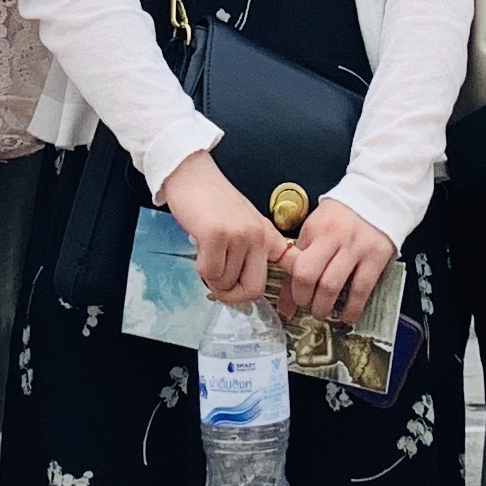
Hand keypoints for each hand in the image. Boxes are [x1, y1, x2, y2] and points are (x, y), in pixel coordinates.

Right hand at [159, 146, 288, 307]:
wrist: (192, 174)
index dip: (291, 293)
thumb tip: (246, 287)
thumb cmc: (213, 200)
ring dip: (212, 278)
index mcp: (267, 235)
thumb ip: (251, 251)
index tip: (288, 311)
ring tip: (207, 255)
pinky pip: (209, 272)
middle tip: (219, 284)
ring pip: (226, 283)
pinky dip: (201, 269)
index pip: (293, 265)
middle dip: (232, 294)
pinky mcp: (216, 235)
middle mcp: (258, 236)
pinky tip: (200, 249)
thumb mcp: (244, 223)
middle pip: (253, 289)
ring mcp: (239, 235)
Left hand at [280, 193, 395, 326]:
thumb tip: (288, 292)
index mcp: (314, 229)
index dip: (288, 289)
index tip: (287, 306)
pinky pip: (361, 289)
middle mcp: (332, 238)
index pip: (294, 263)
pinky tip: (347, 316)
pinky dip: (351, 308)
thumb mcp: (317, 227)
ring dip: (323, 306)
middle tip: (305, 306)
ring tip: (321, 312)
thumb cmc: (343, 216)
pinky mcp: (375, 257)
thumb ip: (303, 254)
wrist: (379, 197)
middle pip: (308, 275)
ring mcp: (355, 248)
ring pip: (331, 285)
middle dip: (302, 298)